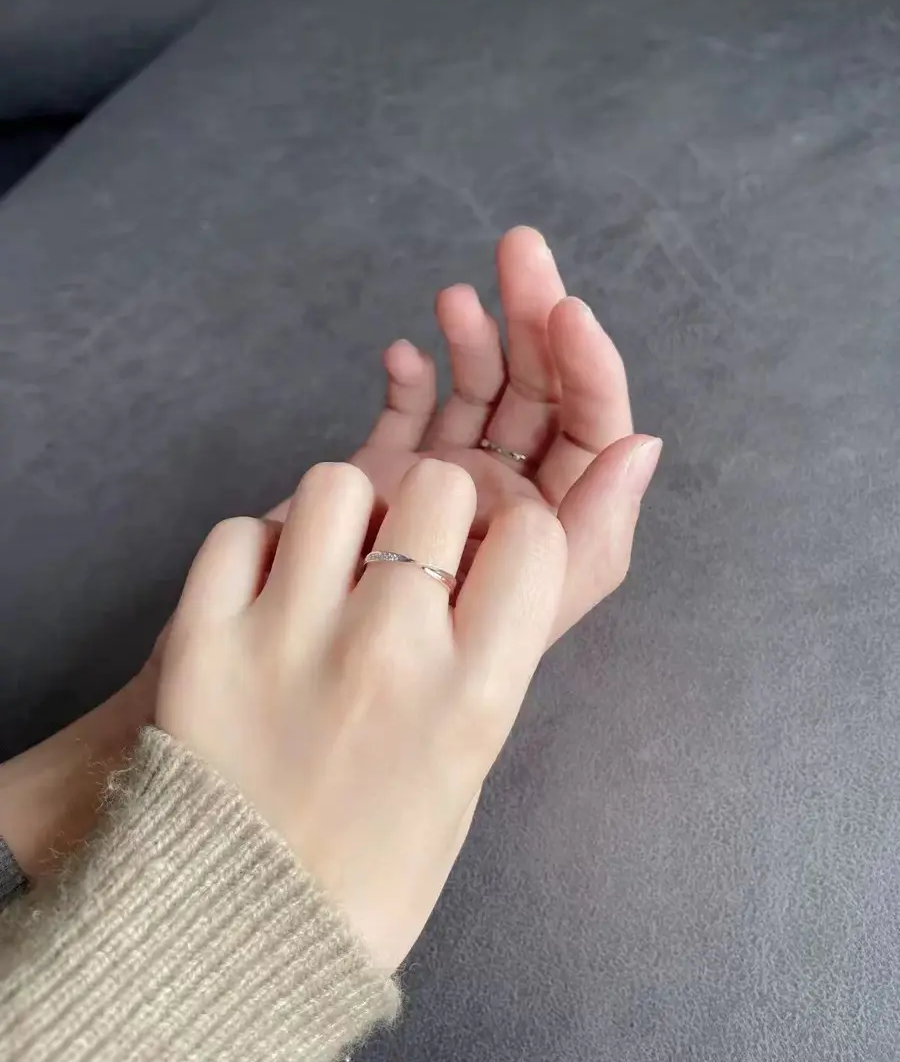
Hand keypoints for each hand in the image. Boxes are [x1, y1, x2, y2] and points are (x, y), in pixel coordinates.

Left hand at [158, 458, 567, 970]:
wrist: (243, 937)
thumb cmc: (377, 861)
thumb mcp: (470, 764)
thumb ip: (494, 651)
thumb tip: (514, 542)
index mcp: (472, 694)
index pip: (532, 536)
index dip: (515, 538)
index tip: (487, 561)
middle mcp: (388, 652)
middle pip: (437, 484)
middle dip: (431, 511)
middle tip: (404, 559)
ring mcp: (289, 638)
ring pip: (334, 484)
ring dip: (343, 517)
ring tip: (328, 572)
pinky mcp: (202, 639)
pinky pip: (242, 531)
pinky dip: (256, 554)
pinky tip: (263, 600)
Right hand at [352, 226, 658, 641]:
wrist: (325, 677)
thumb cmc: (439, 651)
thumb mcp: (538, 595)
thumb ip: (597, 526)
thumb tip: (644, 444)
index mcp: (558, 518)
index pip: (591, 425)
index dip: (588, 362)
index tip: (566, 311)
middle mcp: (510, 491)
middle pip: (537, 389)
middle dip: (533, 316)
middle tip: (519, 249)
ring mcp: (448, 478)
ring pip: (477, 389)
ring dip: (473, 336)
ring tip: (453, 299)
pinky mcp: (388, 472)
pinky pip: (408, 411)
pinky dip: (408, 377)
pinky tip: (402, 355)